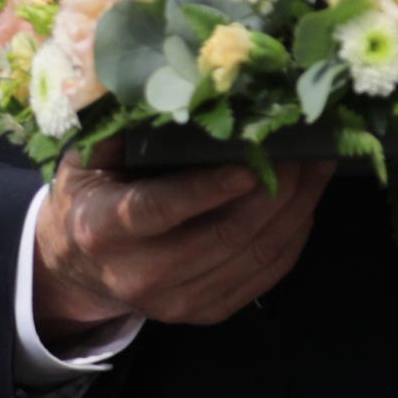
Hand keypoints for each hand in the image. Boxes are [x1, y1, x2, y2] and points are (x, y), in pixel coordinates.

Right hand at [31, 156, 331, 343]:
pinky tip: (305, 202)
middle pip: (225, 234)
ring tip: (318, 166)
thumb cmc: (89, 194)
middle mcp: (139, 275)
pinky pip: (265, 276)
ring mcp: (176, 301)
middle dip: (276, 189)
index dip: (208, 190)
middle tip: (306, 146)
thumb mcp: (87, 156)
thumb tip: (179, 85)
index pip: (160, 210)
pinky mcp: (205, 312)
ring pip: (254, 255)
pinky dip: (293, 237)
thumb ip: (124, 127)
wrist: (79, 267)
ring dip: (297, 209)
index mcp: (103, 228)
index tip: (250, 164)